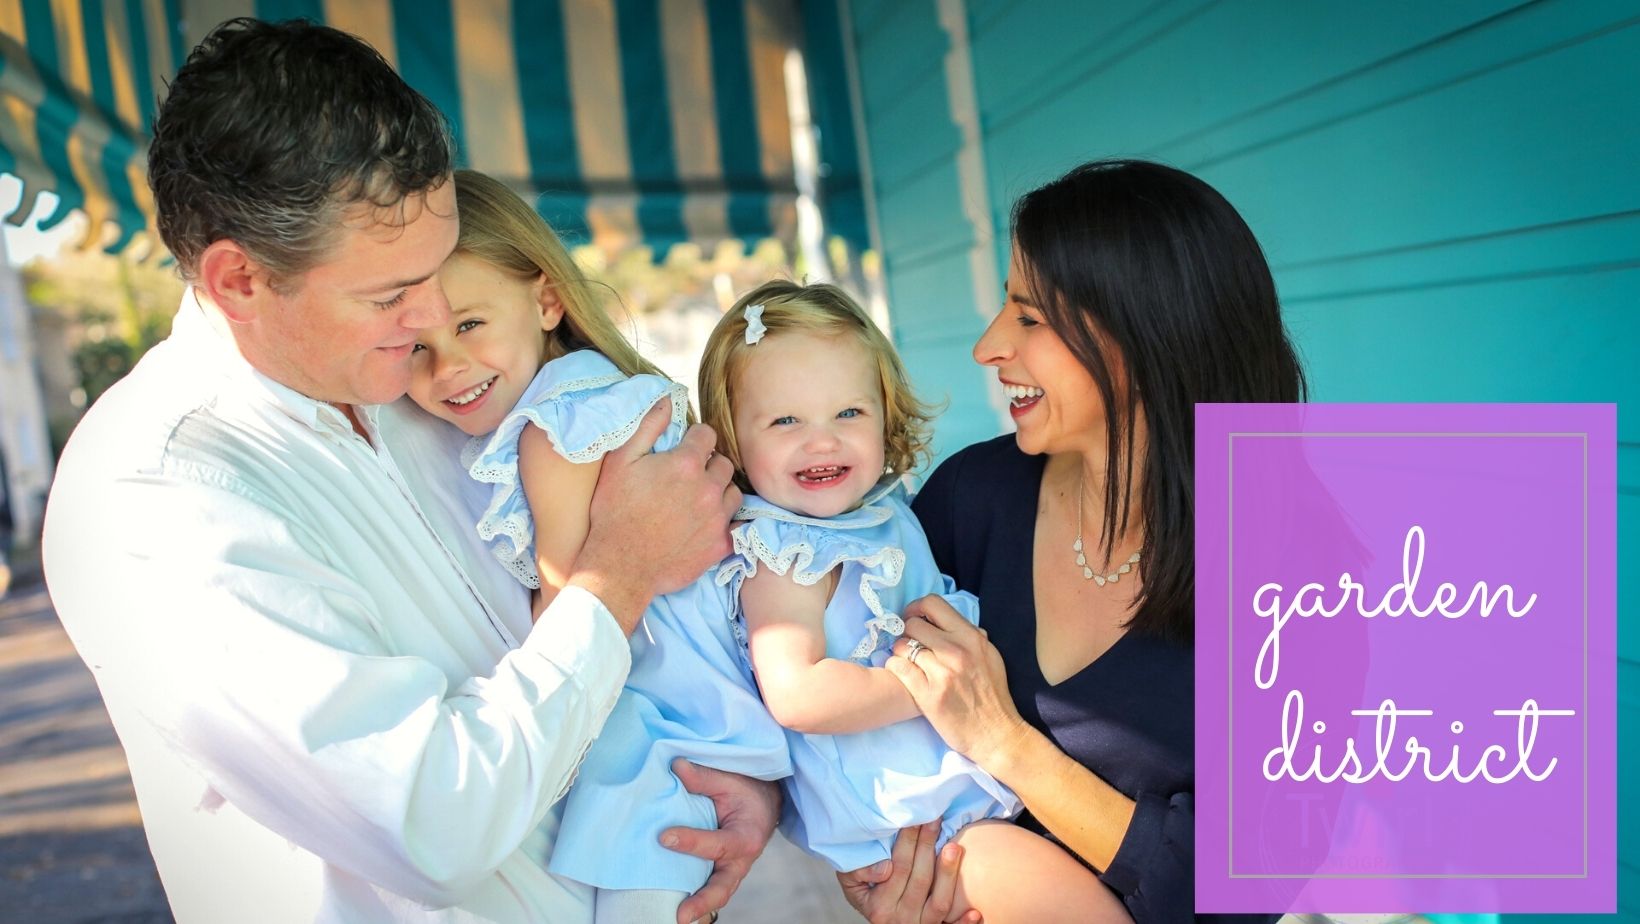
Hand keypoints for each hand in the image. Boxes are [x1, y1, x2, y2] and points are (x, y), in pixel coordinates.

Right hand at [573, 400, 740, 626]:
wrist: (620, 567)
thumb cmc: (614, 512)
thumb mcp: (620, 462)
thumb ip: (647, 427)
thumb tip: (667, 400)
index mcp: (686, 463)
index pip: (707, 435)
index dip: (694, 439)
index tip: (684, 448)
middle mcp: (709, 488)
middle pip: (723, 463)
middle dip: (708, 465)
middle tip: (687, 478)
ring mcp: (718, 518)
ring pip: (732, 492)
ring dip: (718, 491)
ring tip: (696, 500)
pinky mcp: (721, 544)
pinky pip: (732, 523)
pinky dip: (720, 521)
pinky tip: (701, 524)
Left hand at [660, 758, 779, 923]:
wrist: (765, 804)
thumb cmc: (747, 790)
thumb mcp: (730, 779)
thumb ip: (703, 777)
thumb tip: (675, 767)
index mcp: (745, 836)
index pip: (716, 843)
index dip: (690, 841)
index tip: (664, 837)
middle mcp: (741, 860)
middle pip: (723, 887)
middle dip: (702, 902)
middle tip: (681, 915)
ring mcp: (732, 871)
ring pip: (717, 894)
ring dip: (699, 908)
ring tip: (676, 919)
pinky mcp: (721, 873)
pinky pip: (709, 888)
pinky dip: (696, 901)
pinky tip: (673, 907)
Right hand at [837, 822, 979, 923]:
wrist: (880, 919)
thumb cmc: (865, 893)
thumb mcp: (851, 883)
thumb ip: (859, 872)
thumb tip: (885, 867)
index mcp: (879, 906)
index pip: (898, 868)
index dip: (908, 841)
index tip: (916, 818)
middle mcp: (900, 919)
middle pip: (919, 879)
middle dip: (927, 845)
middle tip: (936, 819)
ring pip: (939, 903)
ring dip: (948, 874)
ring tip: (955, 847)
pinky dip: (963, 922)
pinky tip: (975, 909)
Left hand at [886, 595, 1029, 772]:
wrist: (995, 734)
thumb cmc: (992, 697)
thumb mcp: (990, 657)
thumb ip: (971, 638)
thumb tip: (950, 623)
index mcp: (971, 638)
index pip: (933, 604)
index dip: (917, 608)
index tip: (914, 618)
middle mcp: (956, 651)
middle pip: (913, 624)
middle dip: (907, 632)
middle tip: (909, 643)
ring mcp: (941, 673)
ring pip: (902, 646)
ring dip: (900, 652)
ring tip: (907, 661)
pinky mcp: (927, 695)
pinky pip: (898, 668)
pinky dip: (895, 667)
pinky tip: (902, 673)